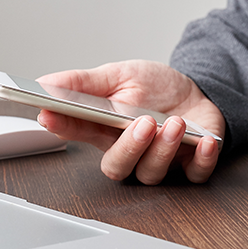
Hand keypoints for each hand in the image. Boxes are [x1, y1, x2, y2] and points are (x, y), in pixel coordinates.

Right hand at [35, 60, 225, 184]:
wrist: (198, 89)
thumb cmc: (155, 88)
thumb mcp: (120, 75)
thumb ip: (84, 82)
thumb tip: (44, 82)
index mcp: (106, 130)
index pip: (77, 132)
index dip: (63, 127)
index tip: (51, 114)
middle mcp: (130, 151)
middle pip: (117, 166)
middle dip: (129, 147)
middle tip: (142, 122)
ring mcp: (160, 161)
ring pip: (152, 172)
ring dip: (164, 148)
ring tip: (174, 123)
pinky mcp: (192, 164)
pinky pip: (195, 173)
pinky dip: (200, 159)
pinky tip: (203, 141)